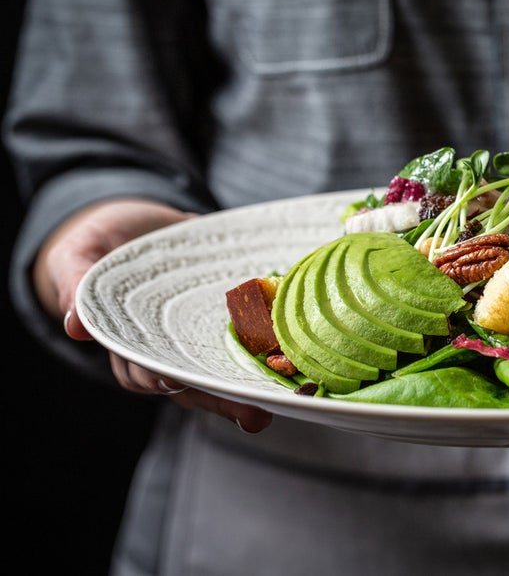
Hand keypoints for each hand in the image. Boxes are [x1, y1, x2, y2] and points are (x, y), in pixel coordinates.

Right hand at [34, 197, 272, 432]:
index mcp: (131, 347)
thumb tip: (74, 326)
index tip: (181, 385)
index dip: (167, 381)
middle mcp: (171, 352)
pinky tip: (302, 359)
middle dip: (224, 401)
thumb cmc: (102, 247)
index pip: (148, 373)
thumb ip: (76, 284)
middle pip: (197, 386)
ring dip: (255, 387)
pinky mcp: (232, 321)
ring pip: (229, 371)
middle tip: (253, 414)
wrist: (140, 226)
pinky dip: (277, 350)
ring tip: (285, 400)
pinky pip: (254, 341)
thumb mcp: (80, 257)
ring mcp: (204, 340)